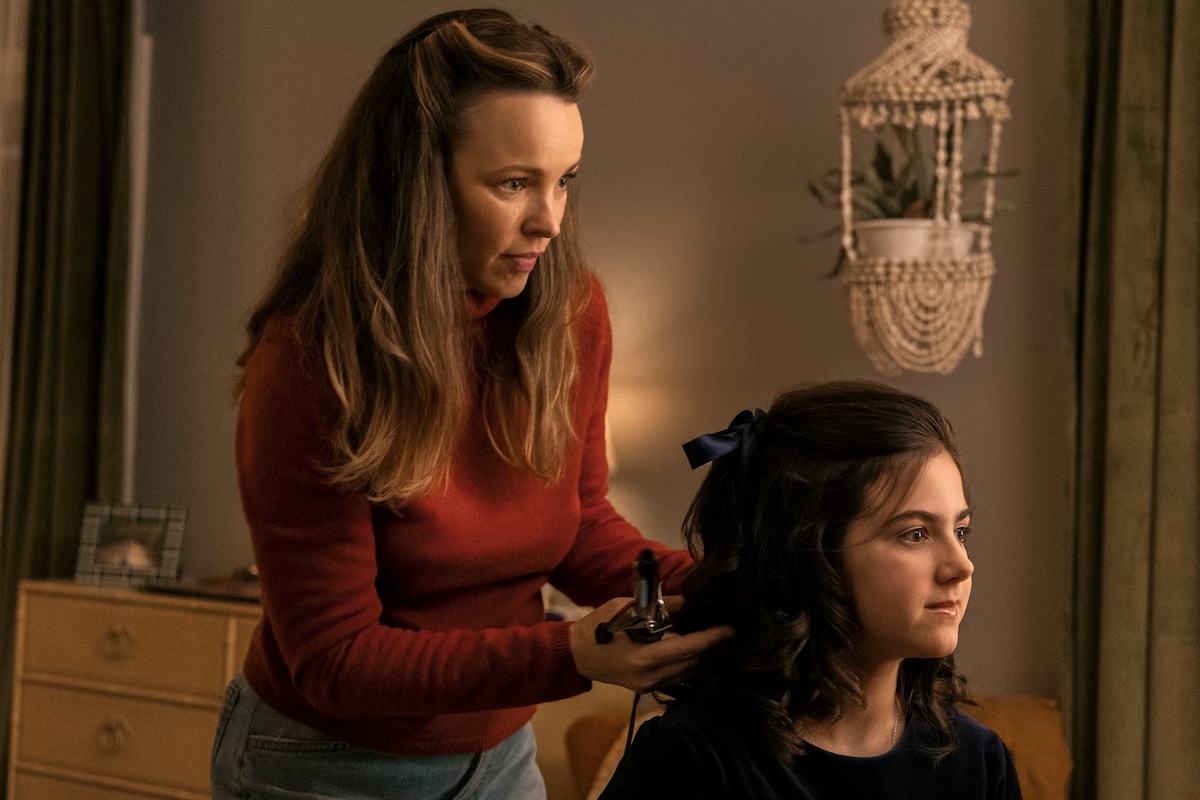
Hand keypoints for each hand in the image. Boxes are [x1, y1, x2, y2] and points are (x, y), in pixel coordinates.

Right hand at [568, 596, 734, 692]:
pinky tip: (683, 647)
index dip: (711, 639)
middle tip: (718, 630)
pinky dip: (683, 662)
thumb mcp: (624, 608)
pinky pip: (674, 676)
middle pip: (691, 663)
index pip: (687, 648)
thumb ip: (656, 608)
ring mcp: (647, 685)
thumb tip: (684, 603)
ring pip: (685, 672)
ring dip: (696, 655)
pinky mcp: (644, 688)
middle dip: (706, 647)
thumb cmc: (597, 627)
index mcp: (644, 657)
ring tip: (702, 637)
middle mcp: (649, 676)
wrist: (574, 655)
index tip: (730, 630)